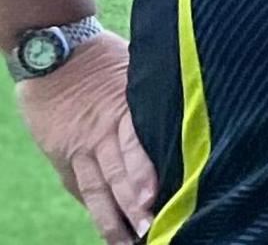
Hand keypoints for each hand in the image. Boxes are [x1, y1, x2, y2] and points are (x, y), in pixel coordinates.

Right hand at [17, 32, 157, 242]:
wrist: (52, 53)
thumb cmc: (105, 55)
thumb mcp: (137, 67)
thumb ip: (160, 91)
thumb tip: (204, 94)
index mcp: (122, 111)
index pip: (134, 147)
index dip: (143, 174)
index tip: (155, 198)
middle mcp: (99, 135)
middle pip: (116, 176)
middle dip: (132, 206)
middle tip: (149, 231)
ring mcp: (78, 148)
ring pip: (95, 189)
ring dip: (111, 218)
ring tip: (126, 242)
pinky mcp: (62, 155)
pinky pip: (78, 185)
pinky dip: (93, 205)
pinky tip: (107, 225)